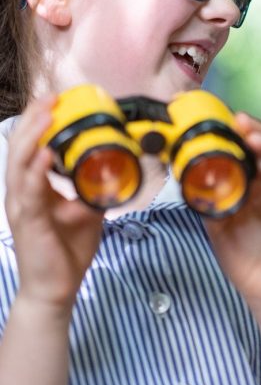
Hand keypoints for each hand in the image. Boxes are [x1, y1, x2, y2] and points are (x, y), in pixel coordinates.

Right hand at [5, 97, 103, 312]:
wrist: (56, 288)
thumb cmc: (66, 250)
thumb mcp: (86, 210)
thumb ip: (94, 188)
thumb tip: (118, 169)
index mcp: (33, 187)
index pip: (30, 147)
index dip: (40, 122)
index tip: (56, 99)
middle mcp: (22, 192)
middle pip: (19, 146)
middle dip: (34, 119)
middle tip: (51, 97)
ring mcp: (22, 206)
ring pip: (19, 163)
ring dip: (33, 136)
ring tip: (46, 114)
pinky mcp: (28, 221)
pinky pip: (30, 191)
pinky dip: (37, 170)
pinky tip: (45, 155)